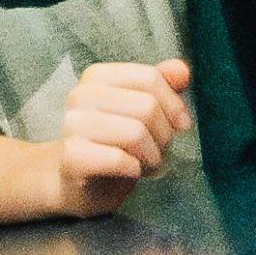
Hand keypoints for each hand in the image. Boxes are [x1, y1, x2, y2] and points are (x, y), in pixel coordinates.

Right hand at [48, 59, 195, 216]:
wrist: (74, 183)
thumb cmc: (111, 145)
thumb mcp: (139, 112)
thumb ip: (160, 87)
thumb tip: (182, 71)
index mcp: (97, 77)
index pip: (149, 77)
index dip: (174, 104)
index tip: (180, 125)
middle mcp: (81, 94)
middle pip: (147, 106)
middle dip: (164, 136)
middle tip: (157, 152)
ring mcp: (73, 124)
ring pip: (136, 133)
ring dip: (152, 156)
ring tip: (145, 164)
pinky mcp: (72, 155)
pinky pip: (119, 160)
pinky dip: (134, 169)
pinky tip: (130, 172)